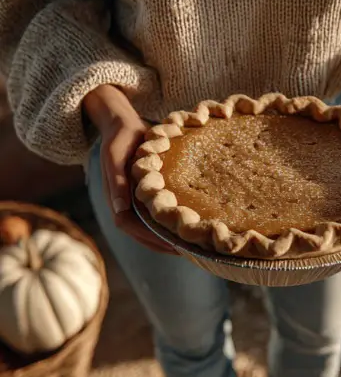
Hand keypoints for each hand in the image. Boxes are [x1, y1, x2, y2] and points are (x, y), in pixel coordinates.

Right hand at [84, 85, 177, 253]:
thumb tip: (120, 210)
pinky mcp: (143, 195)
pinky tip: (185, 226)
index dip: (150, 238)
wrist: (122, 124)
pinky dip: (168, 224)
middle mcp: (123, 204)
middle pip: (141, 234)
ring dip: (166, 238)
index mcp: (115, 198)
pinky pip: (155, 216)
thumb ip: (116, 183)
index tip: (172, 245)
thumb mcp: (115, 157)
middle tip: (188, 251)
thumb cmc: (119, 139)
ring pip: (149, 228)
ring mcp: (133, 201)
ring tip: (190, 245)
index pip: (129, 227)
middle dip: (162, 244)